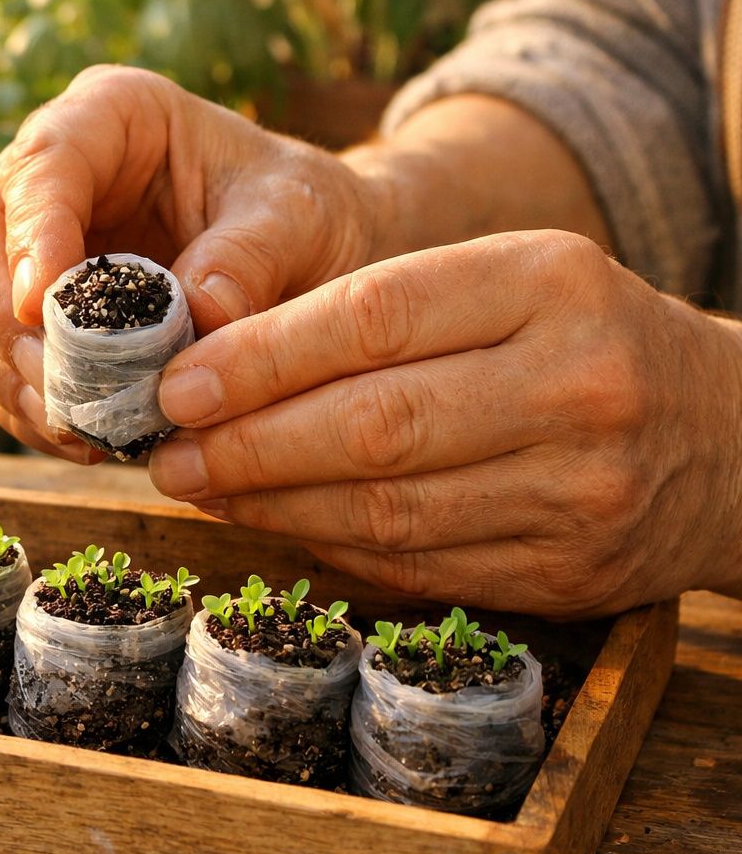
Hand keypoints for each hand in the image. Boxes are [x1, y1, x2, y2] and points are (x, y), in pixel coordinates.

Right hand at [0, 64, 382, 460]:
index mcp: (109, 116)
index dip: (31, 232)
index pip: (42, 163)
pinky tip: (79, 438)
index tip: (38, 302)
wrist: (310, 258)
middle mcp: (45, 176)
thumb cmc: (303, 215)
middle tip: (49, 382)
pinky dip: (24, 407)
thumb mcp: (298, 220)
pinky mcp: (23, 317)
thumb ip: (250, 257)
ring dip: (4, 374)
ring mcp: (22, 247)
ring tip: (75, 428)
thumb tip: (198, 315)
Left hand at [149, 229, 741, 616]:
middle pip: (373, 423)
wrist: (727, 438)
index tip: (175, 382)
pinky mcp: (567, 571)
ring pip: (386, 509)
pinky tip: (276, 524)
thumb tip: (222, 372)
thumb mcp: (508, 285)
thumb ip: (383, 315)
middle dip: (247, 443)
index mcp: (549, 282)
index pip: (374, 318)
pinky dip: (329, 547)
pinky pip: (416, 566)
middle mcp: (574, 383)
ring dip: (272, 504)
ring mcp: (579, 488)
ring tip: (203, 487)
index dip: (259, 357)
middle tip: (167, 451)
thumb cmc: (581, 342)